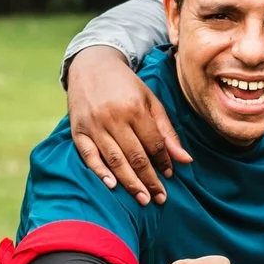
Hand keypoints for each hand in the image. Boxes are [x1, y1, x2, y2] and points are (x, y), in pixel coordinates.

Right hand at [69, 47, 190, 204]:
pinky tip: (112, 185)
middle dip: (149, 180)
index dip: (163, 162)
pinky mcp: (78, 130)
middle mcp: (113, 117)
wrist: (91, 65)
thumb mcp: (150, 101)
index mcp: (135, 108)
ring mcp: (94, 125)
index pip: (153, 143)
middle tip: (159, 199)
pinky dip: (99, 171)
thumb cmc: (126, 86)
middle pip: (135, 155)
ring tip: (143, 199)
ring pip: (114, 159)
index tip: (169, 176)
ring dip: (130, 182)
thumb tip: (186, 160)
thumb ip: (167, 131)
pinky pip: (88, 155)